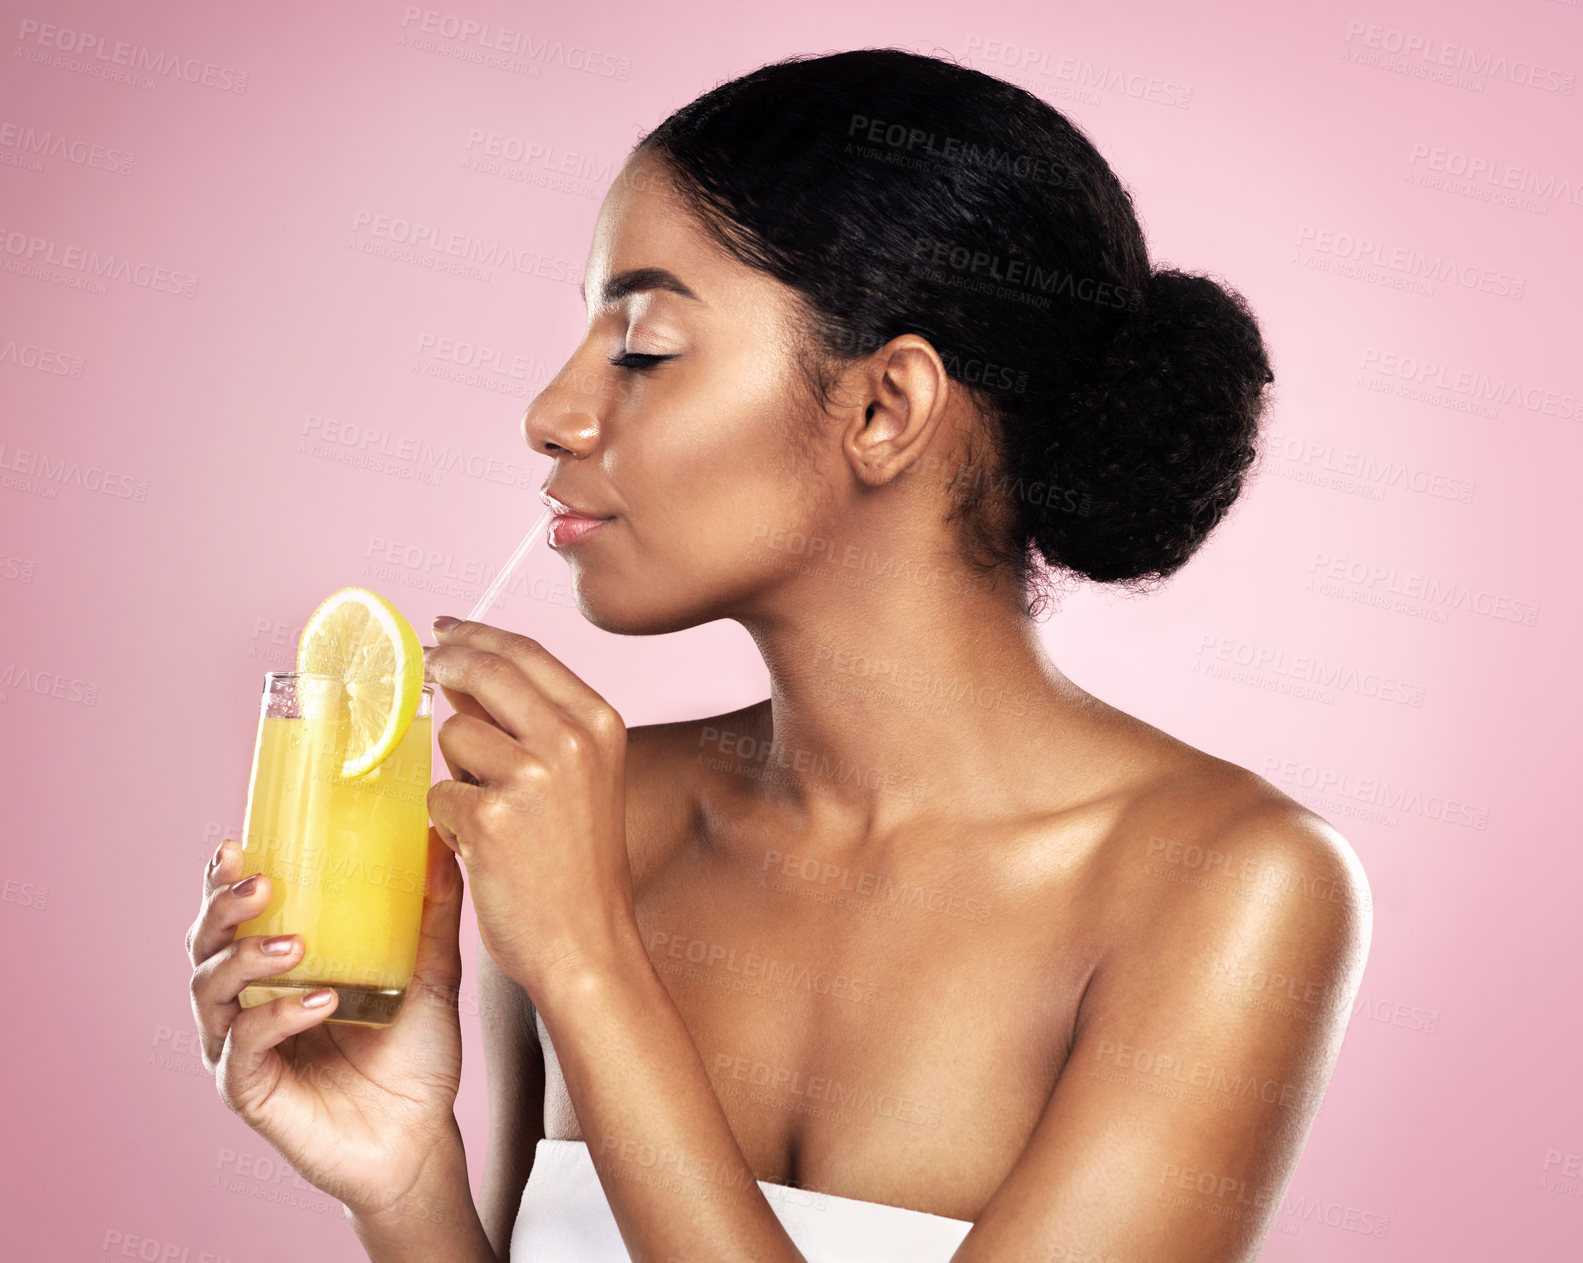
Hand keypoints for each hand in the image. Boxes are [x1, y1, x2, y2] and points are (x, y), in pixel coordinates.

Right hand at [185, 828, 468, 1221]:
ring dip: (244, 958)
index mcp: (278, 969)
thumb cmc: (416, 1058)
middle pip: (204, 946)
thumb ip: (433, 914)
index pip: (235, 916)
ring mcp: (242, 1049)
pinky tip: (318, 1002)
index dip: (223, 880)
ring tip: (296, 945)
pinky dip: (274, 1018)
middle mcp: (247, 1005)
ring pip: (208, 991)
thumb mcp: (432, 975)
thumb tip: (439, 843)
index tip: (236, 843)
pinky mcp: (249, 1092)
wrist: (423, 1138)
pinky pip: (242, 1048)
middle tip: (261, 885)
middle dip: (222, 909)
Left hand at [421, 618, 638, 994]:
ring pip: (453, 737)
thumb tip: (464, 675)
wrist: (587, 943)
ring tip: (489, 816)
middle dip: (444, 664)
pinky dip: (449, 823)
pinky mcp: (490, 819)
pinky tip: (481, 850)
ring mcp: (531, 778)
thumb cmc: (578, 866)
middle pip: (484, 670)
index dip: (477, 634)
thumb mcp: (581, 778)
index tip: (446, 631)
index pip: (526, 652)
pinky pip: (438, 796)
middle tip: (424, 668)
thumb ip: (533, 723)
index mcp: (599, 723)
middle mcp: (571, 740)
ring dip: (455, 772)